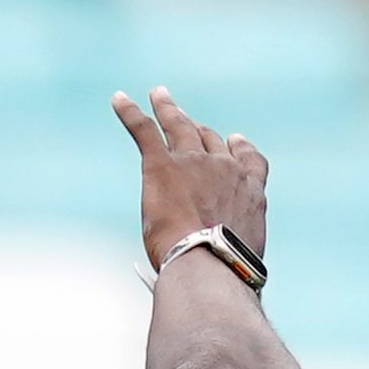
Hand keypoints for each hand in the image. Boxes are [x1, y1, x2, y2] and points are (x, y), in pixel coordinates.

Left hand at [115, 88, 270, 274]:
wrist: (211, 264)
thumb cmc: (226, 273)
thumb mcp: (241, 257)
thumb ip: (231, 245)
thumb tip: (219, 270)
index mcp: (251, 194)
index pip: (250, 162)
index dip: (240, 148)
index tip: (235, 140)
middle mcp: (226, 170)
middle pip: (211, 140)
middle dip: (198, 128)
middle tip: (185, 119)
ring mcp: (195, 163)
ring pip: (180, 125)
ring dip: (168, 109)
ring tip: (158, 95)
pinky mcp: (162, 164)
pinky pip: (144, 129)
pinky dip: (129, 112)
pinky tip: (118, 100)